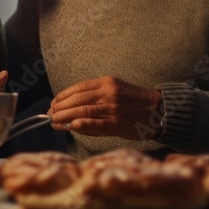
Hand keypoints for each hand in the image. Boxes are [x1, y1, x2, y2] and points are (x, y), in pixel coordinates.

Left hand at [49, 77, 163, 139]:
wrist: (158, 110)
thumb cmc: (134, 101)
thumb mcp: (116, 89)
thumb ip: (95, 95)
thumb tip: (71, 104)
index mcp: (106, 83)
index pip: (77, 89)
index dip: (62, 97)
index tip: (53, 103)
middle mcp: (108, 94)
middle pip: (76, 100)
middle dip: (59, 108)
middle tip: (50, 114)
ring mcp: (112, 109)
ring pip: (82, 111)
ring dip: (64, 117)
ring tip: (54, 121)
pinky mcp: (116, 124)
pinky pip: (95, 124)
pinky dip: (81, 124)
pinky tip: (71, 125)